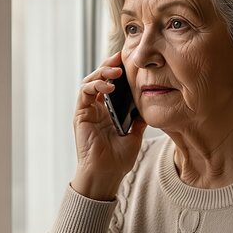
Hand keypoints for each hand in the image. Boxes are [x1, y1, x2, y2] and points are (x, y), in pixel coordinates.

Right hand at [71, 52, 146, 199]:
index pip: (112, 84)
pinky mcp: (80, 115)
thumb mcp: (135, 133)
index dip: (118, 70)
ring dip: (102, 73)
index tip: (129, 60)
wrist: (106, 174)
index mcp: (109, 110)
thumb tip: (151, 102)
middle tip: (121, 57)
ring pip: (90, 81)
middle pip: (100, 78)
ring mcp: (87, 110)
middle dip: (109, 65)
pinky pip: (84, 93)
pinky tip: (108, 88)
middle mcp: (97, 107)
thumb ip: (139, 117)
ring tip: (116, 72)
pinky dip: (95, 86)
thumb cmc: (119, 158)